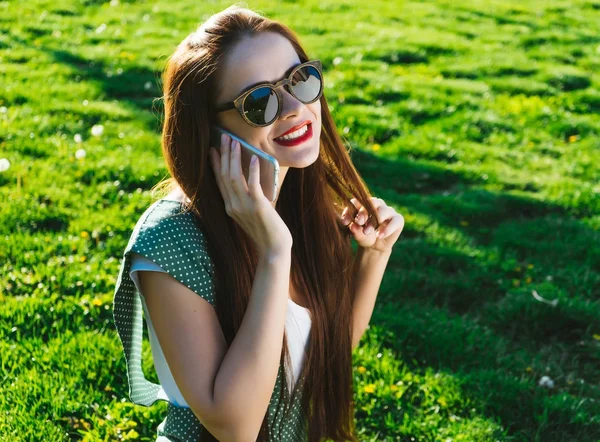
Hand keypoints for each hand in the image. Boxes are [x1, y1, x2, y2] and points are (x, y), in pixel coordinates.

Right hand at [209, 133, 292, 256]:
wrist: (273, 249)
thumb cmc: (266, 231)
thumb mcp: (251, 213)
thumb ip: (247, 199)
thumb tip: (250, 180)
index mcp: (230, 207)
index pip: (219, 181)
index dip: (215, 164)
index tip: (213, 149)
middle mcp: (233, 206)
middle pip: (224, 175)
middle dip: (224, 155)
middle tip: (224, 137)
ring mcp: (244, 206)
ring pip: (234, 177)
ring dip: (234, 158)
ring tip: (235, 143)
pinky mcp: (258, 207)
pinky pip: (253, 185)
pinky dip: (252, 171)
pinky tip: (254, 158)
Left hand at [340, 197, 403, 253]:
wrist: (375, 247)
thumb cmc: (365, 236)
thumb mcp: (358, 235)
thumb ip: (354, 230)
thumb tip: (352, 226)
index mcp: (364, 205)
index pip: (357, 202)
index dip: (351, 210)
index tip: (345, 222)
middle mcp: (377, 204)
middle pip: (371, 203)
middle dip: (363, 213)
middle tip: (359, 222)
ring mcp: (388, 211)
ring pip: (382, 210)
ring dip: (374, 221)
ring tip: (367, 231)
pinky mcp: (398, 219)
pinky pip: (394, 221)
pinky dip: (387, 229)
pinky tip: (380, 236)